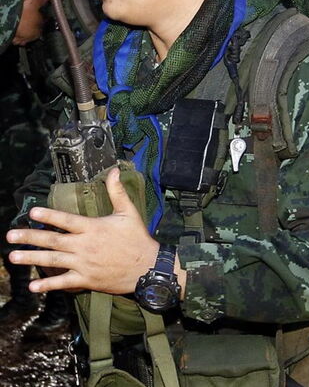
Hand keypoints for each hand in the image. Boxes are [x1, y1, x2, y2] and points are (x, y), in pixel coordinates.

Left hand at [6, 167, 159, 294]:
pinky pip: (64, 282)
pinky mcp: (86, 279)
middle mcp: (85, 245)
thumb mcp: (129, 213)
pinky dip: (48, 284)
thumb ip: (117, 192)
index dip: (49, 215)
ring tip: (13, 257)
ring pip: (53, 261)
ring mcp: (84, 263)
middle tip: (11, 235)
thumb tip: (113, 171)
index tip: (32, 212)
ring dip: (32, 259)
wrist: (147, 268)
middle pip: (53, 240)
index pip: (67, 220)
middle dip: (30, 237)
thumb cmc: (138, 239)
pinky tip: (33, 286)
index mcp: (94, 228)